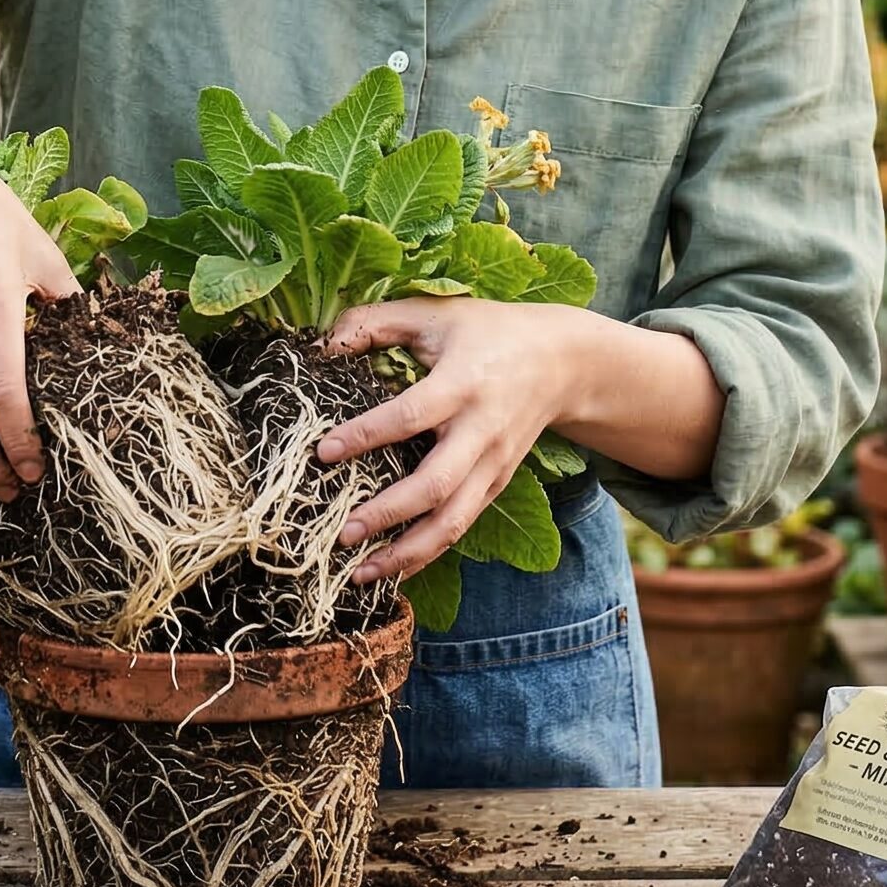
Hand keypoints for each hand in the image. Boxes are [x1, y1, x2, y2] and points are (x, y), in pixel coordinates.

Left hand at [314, 298, 582, 584]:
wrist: (563, 362)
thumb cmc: (488, 332)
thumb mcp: (435, 312)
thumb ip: (376, 322)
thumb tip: (323, 346)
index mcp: (462, 384)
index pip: (410, 416)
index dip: (366, 435)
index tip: (323, 453)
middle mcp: (480, 431)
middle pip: (435, 484)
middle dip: (388, 514)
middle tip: (342, 532)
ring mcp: (493, 464)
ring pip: (452, 521)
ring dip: (407, 553)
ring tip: (360, 573)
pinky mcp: (497, 484)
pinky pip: (461, 526)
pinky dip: (428, 554)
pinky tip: (392, 570)